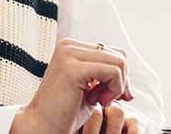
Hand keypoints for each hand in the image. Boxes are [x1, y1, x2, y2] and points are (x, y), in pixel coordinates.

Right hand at [10, 38, 132, 133]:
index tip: (110, 95)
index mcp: (70, 47)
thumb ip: (103, 71)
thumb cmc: (65, 110)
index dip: (120, 76)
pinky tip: (97, 101)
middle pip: (119, 55)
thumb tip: (126, 69)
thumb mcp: (89, 85)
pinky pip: (113, 72)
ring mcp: (69, 54)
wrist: (43, 125)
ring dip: (117, 86)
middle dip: (121, 82)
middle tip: (104, 99)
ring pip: (119, 62)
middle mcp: (68, 46)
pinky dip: (114, 90)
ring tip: (98, 99)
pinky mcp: (73, 68)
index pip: (113, 51)